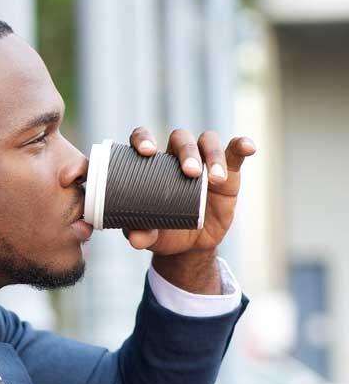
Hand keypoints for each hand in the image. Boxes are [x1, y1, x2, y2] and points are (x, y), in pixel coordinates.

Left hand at [122, 128, 255, 254]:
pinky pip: (235, 152)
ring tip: (215, 179)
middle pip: (181, 138)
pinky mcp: (228, 172)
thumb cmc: (163, 232)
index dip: (143, 138)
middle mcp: (177, 157)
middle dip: (186, 152)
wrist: (190, 245)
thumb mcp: (151, 236)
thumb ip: (142, 234)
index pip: (144, 139)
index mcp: (152, 166)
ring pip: (207, 141)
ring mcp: (204, 162)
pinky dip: (242, 146)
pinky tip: (248, 147)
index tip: (146, 151)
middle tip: (190, 173)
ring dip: (213, 155)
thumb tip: (135, 239)